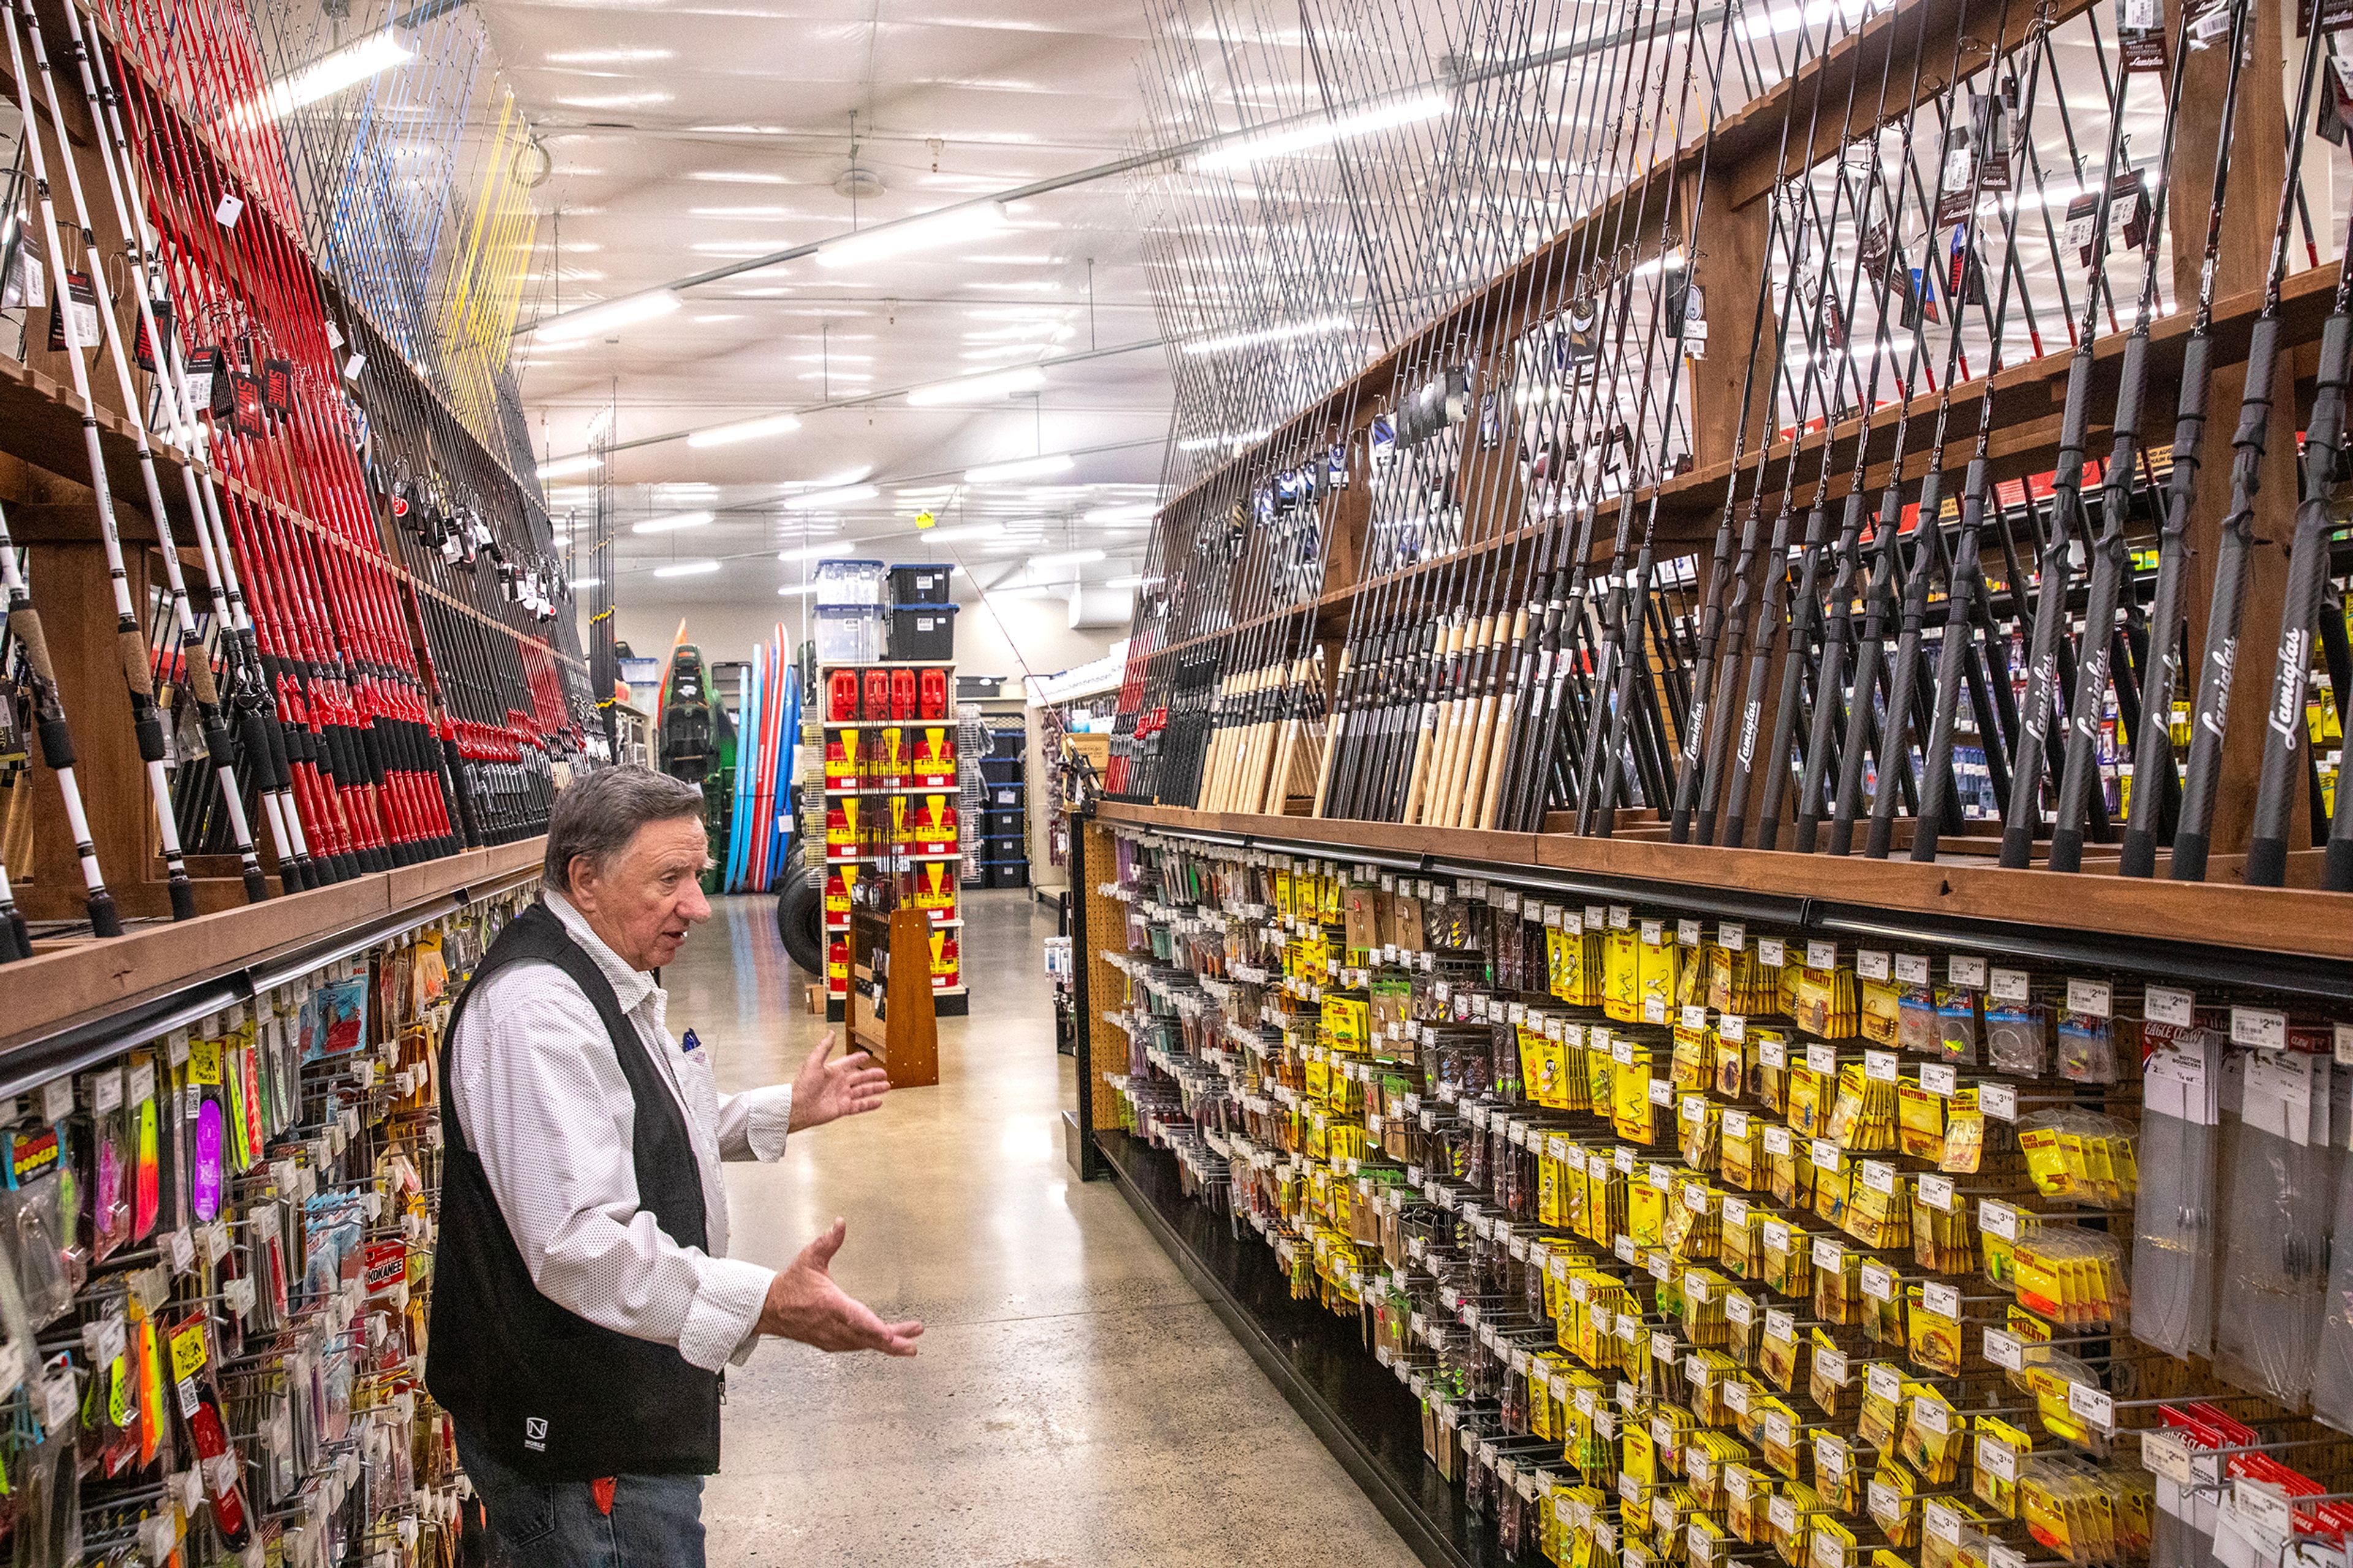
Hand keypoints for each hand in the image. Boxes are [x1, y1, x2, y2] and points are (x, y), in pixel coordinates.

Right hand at [756, 1220, 922, 1355]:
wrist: (769, 1308)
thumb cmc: (790, 1285)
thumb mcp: (809, 1258)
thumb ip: (828, 1241)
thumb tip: (840, 1223)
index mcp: (829, 1304)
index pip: (855, 1318)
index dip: (874, 1328)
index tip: (891, 1336)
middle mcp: (831, 1325)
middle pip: (865, 1337)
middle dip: (891, 1342)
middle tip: (912, 1346)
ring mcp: (830, 1337)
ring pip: (862, 1344)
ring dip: (886, 1346)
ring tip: (908, 1346)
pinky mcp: (828, 1343)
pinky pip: (854, 1346)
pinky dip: (871, 1346)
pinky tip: (886, 1344)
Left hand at [788, 1032, 889, 1132]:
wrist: (798, 1106)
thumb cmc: (803, 1085)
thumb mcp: (814, 1062)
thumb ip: (824, 1047)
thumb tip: (830, 1033)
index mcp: (833, 1071)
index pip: (849, 1063)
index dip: (857, 1059)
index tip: (866, 1055)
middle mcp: (839, 1083)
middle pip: (860, 1077)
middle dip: (872, 1074)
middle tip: (883, 1072)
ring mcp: (842, 1096)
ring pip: (863, 1091)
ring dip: (875, 1088)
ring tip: (886, 1086)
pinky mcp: (843, 1108)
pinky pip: (860, 1106)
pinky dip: (870, 1104)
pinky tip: (878, 1102)